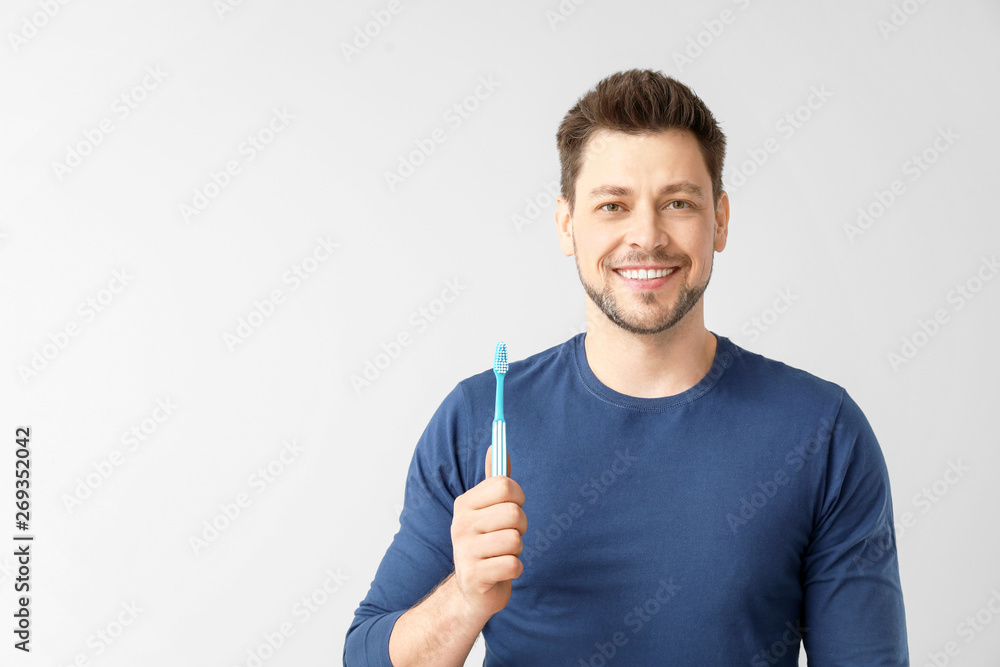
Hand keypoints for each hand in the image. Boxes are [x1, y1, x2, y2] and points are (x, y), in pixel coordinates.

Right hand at [449, 445, 525, 622]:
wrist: (472, 591)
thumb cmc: (486, 544)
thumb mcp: (488, 511)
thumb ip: (495, 480)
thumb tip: (496, 446)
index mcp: (464, 504)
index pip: (503, 484)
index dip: (518, 496)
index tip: (512, 507)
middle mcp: (460, 524)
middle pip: (514, 513)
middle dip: (521, 526)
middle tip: (508, 536)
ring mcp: (464, 551)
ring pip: (515, 540)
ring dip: (516, 550)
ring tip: (502, 554)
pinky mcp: (474, 576)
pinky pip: (513, 564)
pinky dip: (515, 569)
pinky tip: (500, 570)